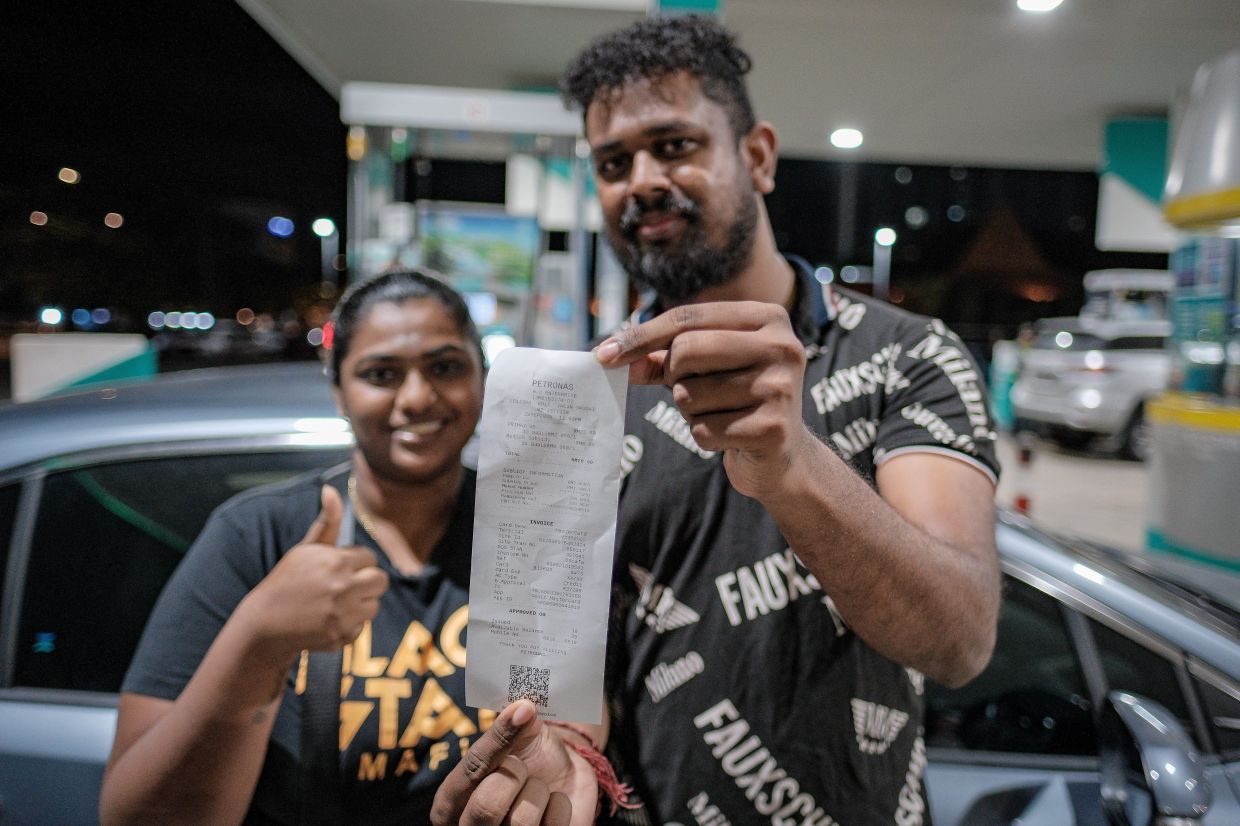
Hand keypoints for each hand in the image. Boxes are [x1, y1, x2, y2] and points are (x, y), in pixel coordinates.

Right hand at [236, 485, 388, 660]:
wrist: (265, 622)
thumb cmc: (288, 580)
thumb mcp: (306, 548)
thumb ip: (327, 521)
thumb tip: (331, 489)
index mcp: (337, 562)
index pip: (370, 557)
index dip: (355, 562)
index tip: (337, 568)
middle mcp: (344, 588)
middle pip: (381, 580)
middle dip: (366, 581)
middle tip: (343, 584)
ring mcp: (344, 615)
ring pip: (374, 605)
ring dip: (360, 603)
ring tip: (334, 602)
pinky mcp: (342, 636)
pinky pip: (362, 627)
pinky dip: (350, 625)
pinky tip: (329, 620)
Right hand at [431, 701, 597, 825]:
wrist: (560, 783)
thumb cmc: (527, 760)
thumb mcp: (515, 738)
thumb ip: (513, 723)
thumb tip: (523, 707)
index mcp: (450, 803)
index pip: (471, 769)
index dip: (498, 740)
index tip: (522, 710)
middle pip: (487, 806)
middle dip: (514, 776)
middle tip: (522, 768)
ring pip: (522, 821)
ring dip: (539, 792)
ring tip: (537, 788)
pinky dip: (560, 806)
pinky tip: (552, 806)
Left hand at [596, 301, 812, 498]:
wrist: (782, 455)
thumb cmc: (736, 399)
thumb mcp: (706, 367)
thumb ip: (661, 356)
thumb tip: (611, 355)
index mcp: (768, 317)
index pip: (688, 317)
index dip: (641, 335)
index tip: (604, 355)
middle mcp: (782, 346)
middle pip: (686, 350)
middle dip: (674, 376)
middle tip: (691, 388)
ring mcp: (781, 388)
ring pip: (689, 394)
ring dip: (690, 410)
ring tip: (719, 413)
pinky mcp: (773, 429)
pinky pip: (704, 431)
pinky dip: (704, 437)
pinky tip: (730, 435)